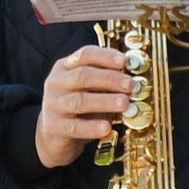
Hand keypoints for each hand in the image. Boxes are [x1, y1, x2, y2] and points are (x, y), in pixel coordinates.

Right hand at [37, 41, 139, 167]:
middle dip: (109, 79)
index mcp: (66, 67)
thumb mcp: (91, 88)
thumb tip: (135, 81)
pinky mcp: (54, 127)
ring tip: (124, 103)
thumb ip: (107, 82)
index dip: (106, 56)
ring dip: (105, 101)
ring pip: (79, 101)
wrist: (55, 133)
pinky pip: (74, 127)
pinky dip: (91, 127)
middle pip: (83, 76)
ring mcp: (53, 105)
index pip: (85, 55)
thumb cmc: (80, 106)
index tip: (125, 61)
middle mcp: (57, 83)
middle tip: (130, 84)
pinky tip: (106, 128)